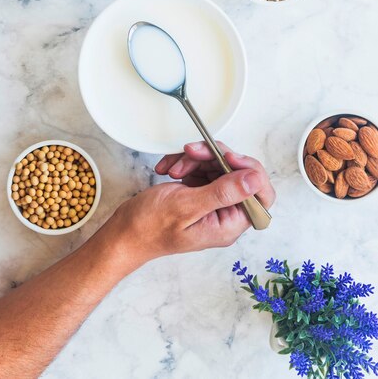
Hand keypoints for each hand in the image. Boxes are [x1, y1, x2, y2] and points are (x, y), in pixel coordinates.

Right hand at [106, 141, 274, 266]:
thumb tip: (254, 179)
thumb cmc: (150, 227)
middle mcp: (225, 215)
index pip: (261, 195)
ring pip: (218, 167)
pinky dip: (185, 164)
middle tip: (191, 153)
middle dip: (214, 159)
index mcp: (229, 224)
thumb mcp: (187, 206)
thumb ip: (224, 193)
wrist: (123, 232)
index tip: (228, 157)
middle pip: (237, 174)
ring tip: (174, 167)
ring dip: (196, 160)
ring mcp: (211, 203)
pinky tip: (169, 169)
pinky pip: (202, 169)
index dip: (250, 171)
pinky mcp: (198, 194)